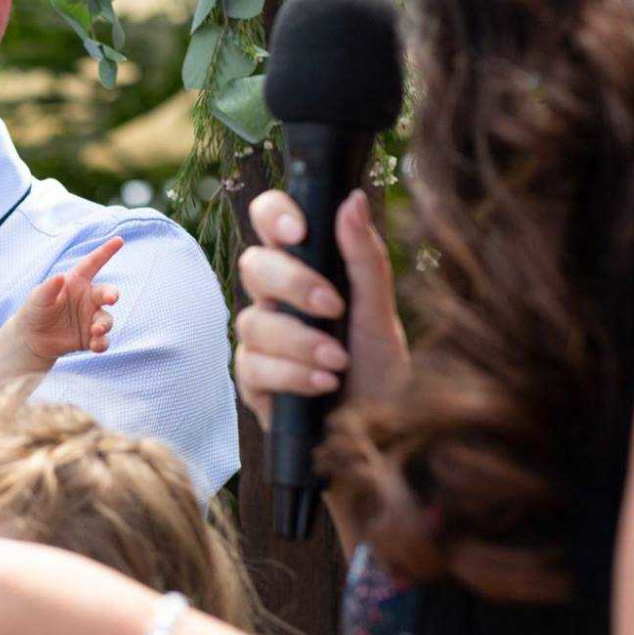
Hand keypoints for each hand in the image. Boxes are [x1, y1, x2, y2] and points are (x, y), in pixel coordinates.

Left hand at [10, 236, 122, 362]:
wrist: (31, 338)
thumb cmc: (35, 310)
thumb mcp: (38, 298)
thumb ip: (49, 288)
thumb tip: (60, 276)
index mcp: (76, 282)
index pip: (92, 264)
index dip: (105, 252)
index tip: (119, 240)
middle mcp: (87, 299)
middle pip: (107, 292)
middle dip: (112, 294)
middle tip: (111, 298)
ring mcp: (91, 318)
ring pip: (106, 319)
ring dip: (104, 325)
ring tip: (95, 331)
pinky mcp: (90, 337)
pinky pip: (103, 340)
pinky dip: (101, 343)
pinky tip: (95, 345)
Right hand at [234, 188, 408, 430]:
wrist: (379, 434)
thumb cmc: (381, 372)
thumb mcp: (382, 314)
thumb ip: (365, 258)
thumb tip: (353, 199)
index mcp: (306, 268)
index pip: (270, 219)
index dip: (273, 214)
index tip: (298, 231)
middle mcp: (276, 298)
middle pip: (254, 265)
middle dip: (293, 285)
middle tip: (334, 307)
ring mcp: (259, 339)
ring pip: (253, 321)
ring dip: (301, 342)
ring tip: (339, 362)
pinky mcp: (251, 379)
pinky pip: (253, 365)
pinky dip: (293, 375)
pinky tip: (323, 385)